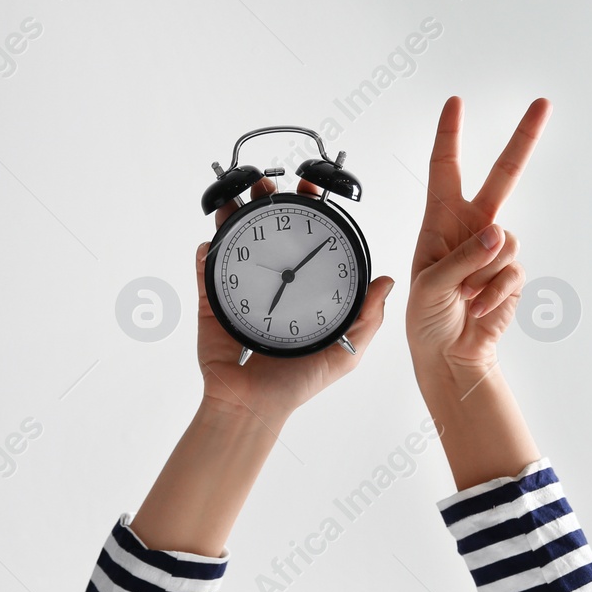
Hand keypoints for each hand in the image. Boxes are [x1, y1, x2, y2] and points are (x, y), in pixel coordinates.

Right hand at [196, 177, 394, 428]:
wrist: (255, 407)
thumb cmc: (298, 384)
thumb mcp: (345, 352)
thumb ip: (367, 319)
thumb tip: (386, 282)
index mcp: (302, 289)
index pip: (307, 238)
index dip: (310, 211)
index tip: (312, 187)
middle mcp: (272, 283)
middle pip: (268, 231)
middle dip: (267, 202)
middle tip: (268, 185)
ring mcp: (240, 290)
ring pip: (234, 242)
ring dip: (232, 216)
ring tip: (234, 199)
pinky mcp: (212, 304)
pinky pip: (205, 273)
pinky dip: (205, 254)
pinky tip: (209, 242)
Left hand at [407, 97, 550, 391]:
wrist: (449, 355)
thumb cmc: (427, 318)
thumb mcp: (431, 285)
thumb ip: (464, 257)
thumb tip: (498, 234)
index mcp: (440, 222)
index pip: (444, 169)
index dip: (449, 135)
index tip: (455, 103)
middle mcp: (470, 229)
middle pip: (503, 176)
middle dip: (524, 139)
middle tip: (543, 104)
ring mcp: (494, 250)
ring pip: (507, 241)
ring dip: (484, 274)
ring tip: (464, 297)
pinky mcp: (511, 274)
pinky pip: (513, 271)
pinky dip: (494, 293)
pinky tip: (478, 307)